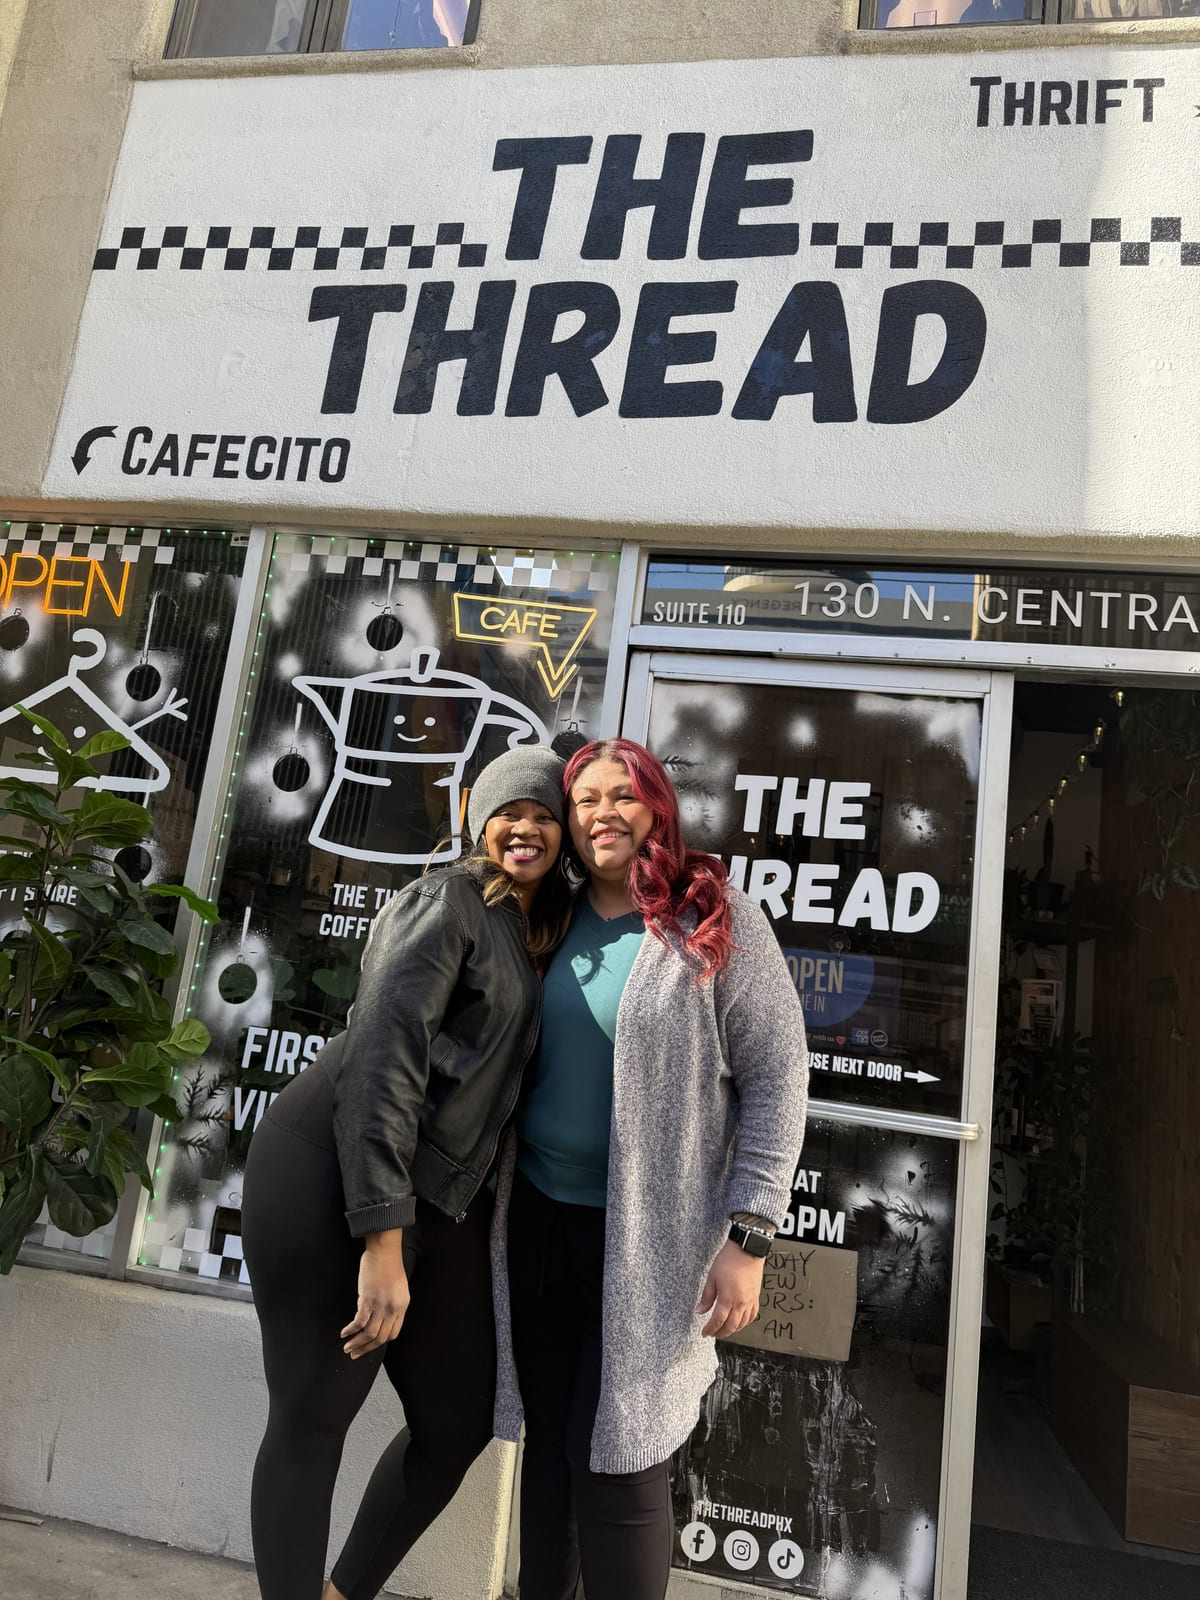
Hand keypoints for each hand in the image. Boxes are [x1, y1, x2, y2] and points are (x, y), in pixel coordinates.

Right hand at [341, 1231, 409, 1357]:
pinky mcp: (368, 1299)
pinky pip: (359, 1322)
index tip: (369, 1346)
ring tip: (347, 1347)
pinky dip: (350, 1330)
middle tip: (354, 1354)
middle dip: (366, 1349)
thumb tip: (380, 1316)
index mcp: (402, 1306)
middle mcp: (393, 1309)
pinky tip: (344, 1332)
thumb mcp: (398, 1287)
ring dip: (356, 1343)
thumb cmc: (389, 1264)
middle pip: (380, 1338)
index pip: (393, 1334)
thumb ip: (392, 1303)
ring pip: (369, 1334)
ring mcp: (380, 1305)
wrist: (384, 1249)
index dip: (379, 1342)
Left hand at [696, 1240, 764, 1338]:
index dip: (710, 1329)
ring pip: (742, 1324)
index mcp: (727, 1298)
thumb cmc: (729, 1260)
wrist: (747, 1250)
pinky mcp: (756, 1297)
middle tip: (713, 1333)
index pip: (718, 1321)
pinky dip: (745, 1323)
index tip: (704, 1332)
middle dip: (720, 1333)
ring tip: (724, 1330)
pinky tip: (740, 1322)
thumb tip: (700, 1310)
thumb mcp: (712, 1277)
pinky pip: (752, 1315)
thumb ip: (707, 1297)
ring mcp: (750, 1301)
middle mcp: (740, 1303)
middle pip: (731, 1326)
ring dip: (732, 1330)